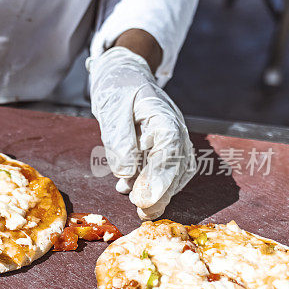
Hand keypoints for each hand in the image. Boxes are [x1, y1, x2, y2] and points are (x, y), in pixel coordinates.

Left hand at [87, 47, 195, 219]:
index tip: (145, 199)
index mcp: (164, 117)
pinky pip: (162, 172)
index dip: (160, 178)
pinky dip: (150, 186)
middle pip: (175, 167)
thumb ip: (119, 139)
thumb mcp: (113, 108)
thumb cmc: (118, 88)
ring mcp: (171, 141)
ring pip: (173, 173)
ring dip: (158, 193)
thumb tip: (126, 172)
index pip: (169, 152)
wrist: (123, 76)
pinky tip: (129, 191)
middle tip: (143, 212)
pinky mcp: (162, 149)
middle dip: (160, 193)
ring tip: (140, 210)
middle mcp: (174, 131)